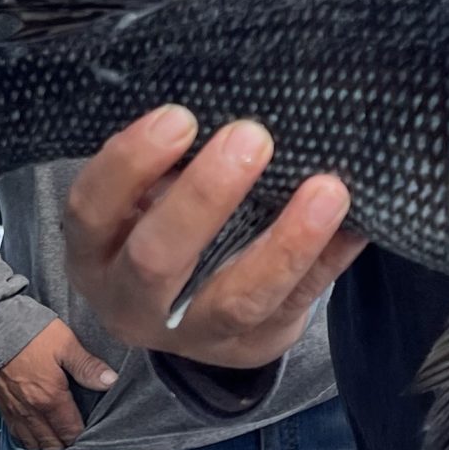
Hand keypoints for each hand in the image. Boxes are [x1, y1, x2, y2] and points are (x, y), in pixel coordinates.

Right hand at [0, 317, 119, 449]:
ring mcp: (14, 411)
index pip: (71, 432)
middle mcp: (32, 412)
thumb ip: (87, 366)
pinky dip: (29, 441)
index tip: (94, 438)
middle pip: (52, 444)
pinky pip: (17, 435)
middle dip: (66, 448)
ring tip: (61, 445)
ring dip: (47, 448)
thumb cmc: (31, 334)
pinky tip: (37, 438)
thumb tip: (112, 382)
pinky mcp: (1, 407)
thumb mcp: (65, 344)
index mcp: (51, 399)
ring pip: (33, 444)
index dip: (83, 439)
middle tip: (80, 445)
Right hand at [65, 105, 364, 368]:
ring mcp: (194, 335)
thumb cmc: (162, 225)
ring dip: (285, 243)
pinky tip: (356, 225)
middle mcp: (132, 302)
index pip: (92, 209)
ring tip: (328, 190)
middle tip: (252, 138)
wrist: (188, 315)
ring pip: (237, 299)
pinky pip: (296, 305)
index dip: (130, 164)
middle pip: (157, 259)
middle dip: (205, 198)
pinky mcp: (251, 347)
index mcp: (94, 253)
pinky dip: (328, 261)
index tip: (180, 116)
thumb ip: (168, 164)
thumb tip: (227, 102)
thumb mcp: (143, 200)